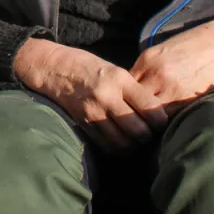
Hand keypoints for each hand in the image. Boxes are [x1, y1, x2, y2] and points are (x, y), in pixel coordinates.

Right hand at [14, 39, 167, 151]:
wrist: (53, 67)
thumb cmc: (88, 66)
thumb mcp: (114, 69)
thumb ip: (133, 90)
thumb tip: (156, 114)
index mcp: (119, 79)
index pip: (152, 109)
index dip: (160, 121)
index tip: (159, 121)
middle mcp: (107, 96)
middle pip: (140, 131)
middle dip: (147, 135)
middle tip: (146, 131)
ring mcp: (94, 111)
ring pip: (124, 143)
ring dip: (132, 144)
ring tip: (132, 137)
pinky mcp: (84, 122)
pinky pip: (107, 145)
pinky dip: (116, 148)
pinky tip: (118, 140)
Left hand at [130, 15, 213, 115]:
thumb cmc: (191, 48)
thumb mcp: (161, 53)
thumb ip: (146, 70)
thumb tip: (132, 89)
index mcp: (146, 60)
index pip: (126, 85)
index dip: (125, 96)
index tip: (126, 104)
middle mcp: (155, 74)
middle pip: (134, 100)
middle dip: (133, 110)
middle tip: (135, 118)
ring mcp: (170, 88)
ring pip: (149, 111)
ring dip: (148, 119)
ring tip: (149, 124)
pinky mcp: (187, 99)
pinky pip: (168, 116)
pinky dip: (165, 122)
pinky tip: (166, 123)